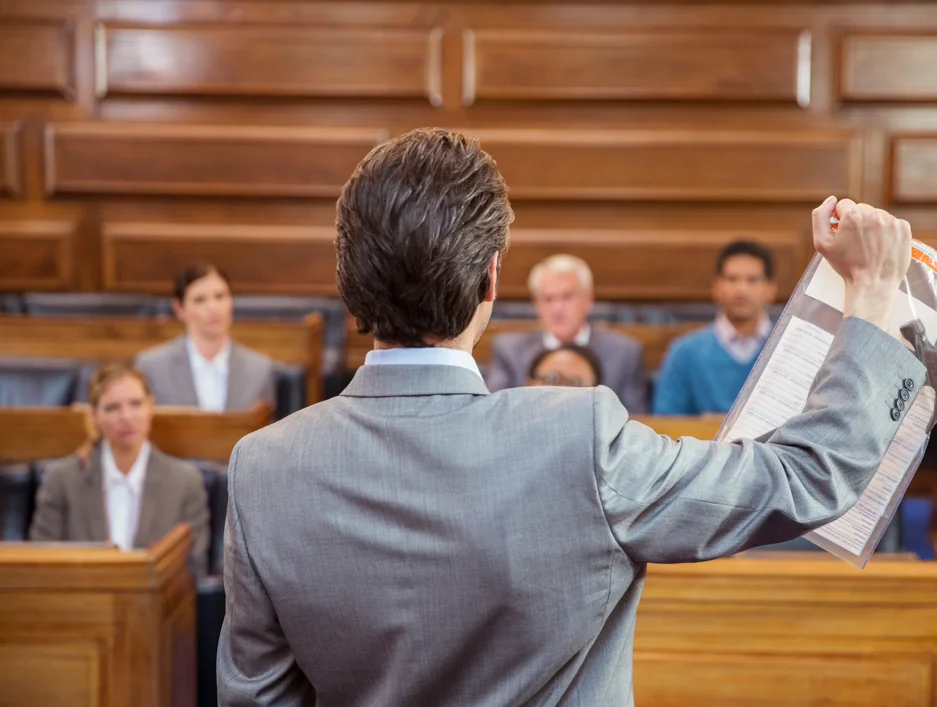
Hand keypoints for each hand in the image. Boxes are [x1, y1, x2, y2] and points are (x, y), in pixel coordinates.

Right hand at [812, 196, 911, 330]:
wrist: (873, 284)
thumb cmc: (846, 265)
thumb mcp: (821, 244)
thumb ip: (820, 217)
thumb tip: (830, 200)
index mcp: (852, 216)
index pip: (843, 205)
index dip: (840, 220)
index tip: (842, 234)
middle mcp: (873, 214)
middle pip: (861, 209)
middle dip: (857, 222)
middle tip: (856, 242)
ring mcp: (891, 221)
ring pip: (876, 215)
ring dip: (872, 226)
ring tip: (870, 246)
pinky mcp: (903, 228)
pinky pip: (891, 223)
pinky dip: (886, 232)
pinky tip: (881, 246)